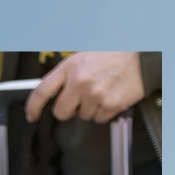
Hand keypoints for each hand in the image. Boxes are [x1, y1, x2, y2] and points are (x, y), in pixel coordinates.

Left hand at [25, 52, 144, 123]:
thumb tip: (53, 93)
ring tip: (103, 91)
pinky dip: (105, 111)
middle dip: (68, 110)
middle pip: (61, 112)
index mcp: (70, 67)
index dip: (33, 107)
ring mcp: (95, 95)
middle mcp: (80, 81)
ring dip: (90, 108)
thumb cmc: (114, 55)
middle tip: (80, 99)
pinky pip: (99, 119)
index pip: (42, 91)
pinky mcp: (110, 105)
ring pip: (83, 116)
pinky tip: (111, 96)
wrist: (142, 56)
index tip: (31, 115)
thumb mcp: (84, 57)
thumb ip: (67, 74)